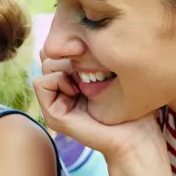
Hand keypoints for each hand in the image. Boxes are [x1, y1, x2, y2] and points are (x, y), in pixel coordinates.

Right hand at [33, 57, 164, 161]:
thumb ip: (85, 56)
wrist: (136, 134)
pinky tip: (76, 91)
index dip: (73, 48)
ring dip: (65, 68)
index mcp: (73, 81)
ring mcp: (56, 103)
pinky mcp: (53, 115)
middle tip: (91, 74)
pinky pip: (40, 82)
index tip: (96, 59)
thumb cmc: (131, 103)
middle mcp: (62, 91)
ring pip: (44, 66)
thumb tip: (64, 41)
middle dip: (69, 57)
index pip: (58, 50)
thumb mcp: (106, 69)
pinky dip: (57, 80)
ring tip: (84, 84)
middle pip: (49, 55)